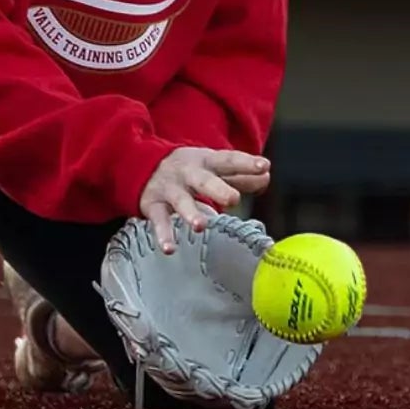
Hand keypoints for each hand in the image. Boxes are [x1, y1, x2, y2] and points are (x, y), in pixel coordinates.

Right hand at [137, 147, 271, 253]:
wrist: (143, 167)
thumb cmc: (190, 171)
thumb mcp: (213, 168)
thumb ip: (240, 176)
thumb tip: (266, 177)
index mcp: (207, 162)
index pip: (228, 160)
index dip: (246, 163)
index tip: (264, 167)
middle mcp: (188, 173)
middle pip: (204, 180)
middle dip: (218, 189)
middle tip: (233, 199)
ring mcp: (170, 189)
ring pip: (181, 201)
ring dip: (190, 213)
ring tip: (200, 226)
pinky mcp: (154, 206)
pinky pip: (159, 221)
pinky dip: (163, 235)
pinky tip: (170, 248)